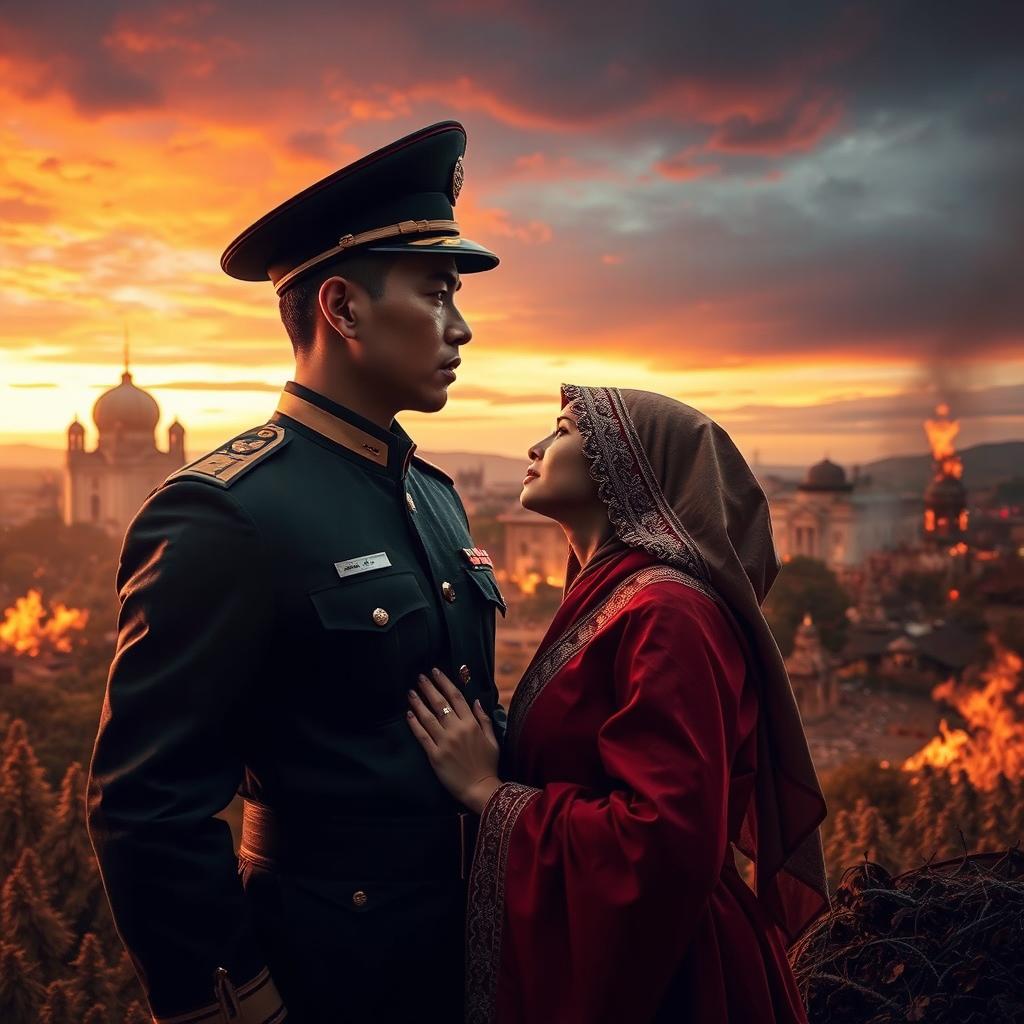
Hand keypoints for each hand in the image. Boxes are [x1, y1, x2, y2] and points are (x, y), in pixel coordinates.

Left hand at [406, 668, 500, 813]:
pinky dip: (414, 724)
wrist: (480, 788)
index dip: (444, 682)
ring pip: (428, 717)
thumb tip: (476, 701)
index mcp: (472, 724)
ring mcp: (445, 742)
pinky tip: (409, 714)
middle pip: (440, 703)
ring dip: (418, 703)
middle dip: (428, 688)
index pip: (456, 697)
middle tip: (420, 677)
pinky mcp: (435, 756)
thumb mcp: (492, 739)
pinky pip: (422, 736)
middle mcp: (457, 730)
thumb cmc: (488, 764)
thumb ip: (484, 719)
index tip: (436, 672)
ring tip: (410, 692)